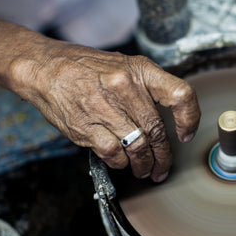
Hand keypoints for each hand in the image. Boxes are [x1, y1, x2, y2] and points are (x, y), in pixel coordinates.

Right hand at [14, 42, 199, 181]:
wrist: (45, 68)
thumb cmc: (86, 68)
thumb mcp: (124, 65)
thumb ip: (147, 88)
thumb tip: (169, 118)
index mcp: (140, 70)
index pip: (180, 94)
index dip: (190, 119)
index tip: (186, 135)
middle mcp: (125, 87)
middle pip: (157, 130)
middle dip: (163, 156)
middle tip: (162, 167)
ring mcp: (104, 107)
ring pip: (138, 146)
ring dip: (144, 164)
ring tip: (144, 170)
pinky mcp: (86, 126)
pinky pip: (114, 153)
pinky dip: (120, 163)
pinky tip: (121, 161)